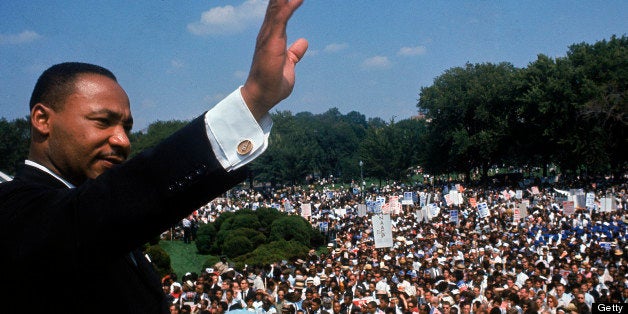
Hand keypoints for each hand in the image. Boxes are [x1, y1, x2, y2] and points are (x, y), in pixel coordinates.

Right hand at [241, 0, 307, 120]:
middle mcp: (268, 32)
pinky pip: (281, 18)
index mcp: (272, 35)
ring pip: (277, 6)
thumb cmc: (273, 82)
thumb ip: (294, 53)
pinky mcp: (271, 42)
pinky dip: (289, 6)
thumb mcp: (288, 64)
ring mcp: (268, 36)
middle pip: (277, 3)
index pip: (279, 9)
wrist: (263, 96)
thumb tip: (303, 43)